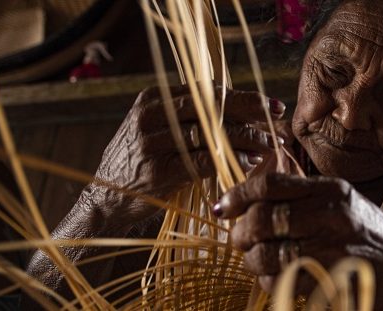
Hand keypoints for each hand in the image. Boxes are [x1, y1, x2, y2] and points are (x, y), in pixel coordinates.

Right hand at [91, 85, 285, 222]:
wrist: (105, 201)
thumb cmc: (141, 164)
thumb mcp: (159, 130)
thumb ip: (190, 117)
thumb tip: (241, 109)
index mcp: (154, 98)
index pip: (208, 91)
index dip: (244, 96)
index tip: (270, 104)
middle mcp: (151, 115)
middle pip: (213, 107)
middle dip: (251, 112)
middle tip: (277, 120)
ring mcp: (152, 142)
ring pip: (212, 133)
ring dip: (248, 138)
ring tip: (271, 144)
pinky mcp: (158, 170)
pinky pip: (205, 160)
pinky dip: (232, 160)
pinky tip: (251, 162)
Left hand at [213, 173, 382, 301]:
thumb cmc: (371, 240)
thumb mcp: (344, 205)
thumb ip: (305, 198)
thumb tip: (251, 199)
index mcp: (332, 190)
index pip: (272, 184)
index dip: (238, 194)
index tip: (223, 207)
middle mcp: (332, 214)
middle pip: (263, 219)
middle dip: (241, 234)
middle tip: (239, 241)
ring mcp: (333, 248)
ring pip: (267, 255)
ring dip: (253, 263)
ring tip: (257, 263)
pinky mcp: (331, 281)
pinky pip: (283, 283)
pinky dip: (272, 284)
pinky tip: (279, 281)